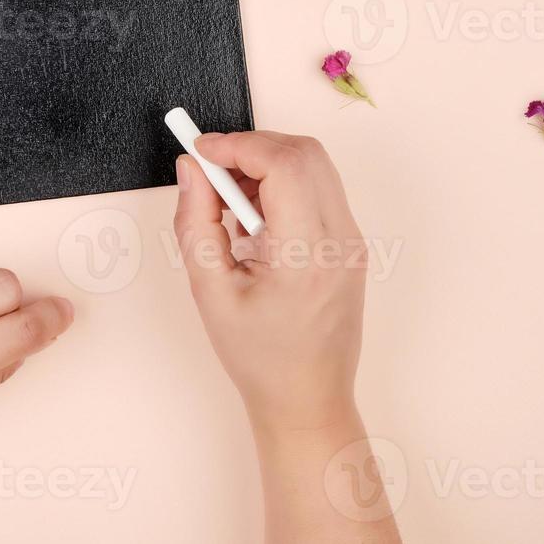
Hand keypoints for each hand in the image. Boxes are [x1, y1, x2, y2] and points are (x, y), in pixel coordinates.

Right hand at [172, 131, 365, 434]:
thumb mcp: (209, 290)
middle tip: (211, 168)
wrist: (307, 398)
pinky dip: (282, 183)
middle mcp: (341, 240)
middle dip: (251, 147)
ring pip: (313, 165)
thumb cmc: (259, 356)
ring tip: (230, 202)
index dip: (236, 145)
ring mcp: (352, 240)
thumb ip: (195, 221)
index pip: (283, 164)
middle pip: (304, 153)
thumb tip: (191, 169)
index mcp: (307, 254)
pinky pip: (318, 188)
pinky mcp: (350, 243)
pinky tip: (253, 218)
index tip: (199, 150)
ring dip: (267, 164)